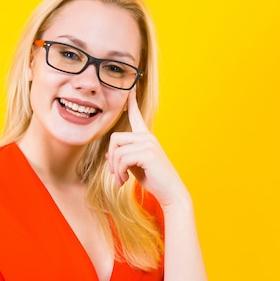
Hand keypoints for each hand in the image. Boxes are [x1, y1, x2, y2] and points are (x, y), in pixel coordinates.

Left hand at [106, 89, 188, 207]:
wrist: (170, 192)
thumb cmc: (154, 180)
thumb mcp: (135, 168)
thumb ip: (124, 158)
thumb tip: (109, 156)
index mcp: (146, 138)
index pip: (136, 116)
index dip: (131, 101)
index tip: (130, 87)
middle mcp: (148, 137)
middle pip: (115, 138)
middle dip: (111, 158)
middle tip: (115, 174)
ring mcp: (148, 143)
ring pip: (117, 151)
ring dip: (115, 169)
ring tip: (120, 181)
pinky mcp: (147, 153)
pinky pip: (122, 159)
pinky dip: (120, 172)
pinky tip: (124, 182)